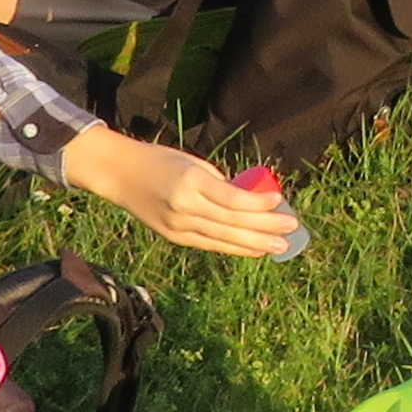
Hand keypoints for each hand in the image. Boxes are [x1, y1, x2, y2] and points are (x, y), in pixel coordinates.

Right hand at [60, 127, 306, 260]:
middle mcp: (184, 207)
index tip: (280, 200)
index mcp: (190, 182)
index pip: (232, 198)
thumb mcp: (192, 162)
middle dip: (265, 227)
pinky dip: (234, 247)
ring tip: (280, 246)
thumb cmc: (160, 161)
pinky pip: (211, 244)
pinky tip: (254, 250)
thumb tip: (249, 200)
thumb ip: (219, 182)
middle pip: (232, 222)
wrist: (119, 175)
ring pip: (224, 238)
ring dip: (255, 243)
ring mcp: (178, 226)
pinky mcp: (175, 237)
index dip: (258, 203)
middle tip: (292, 229)